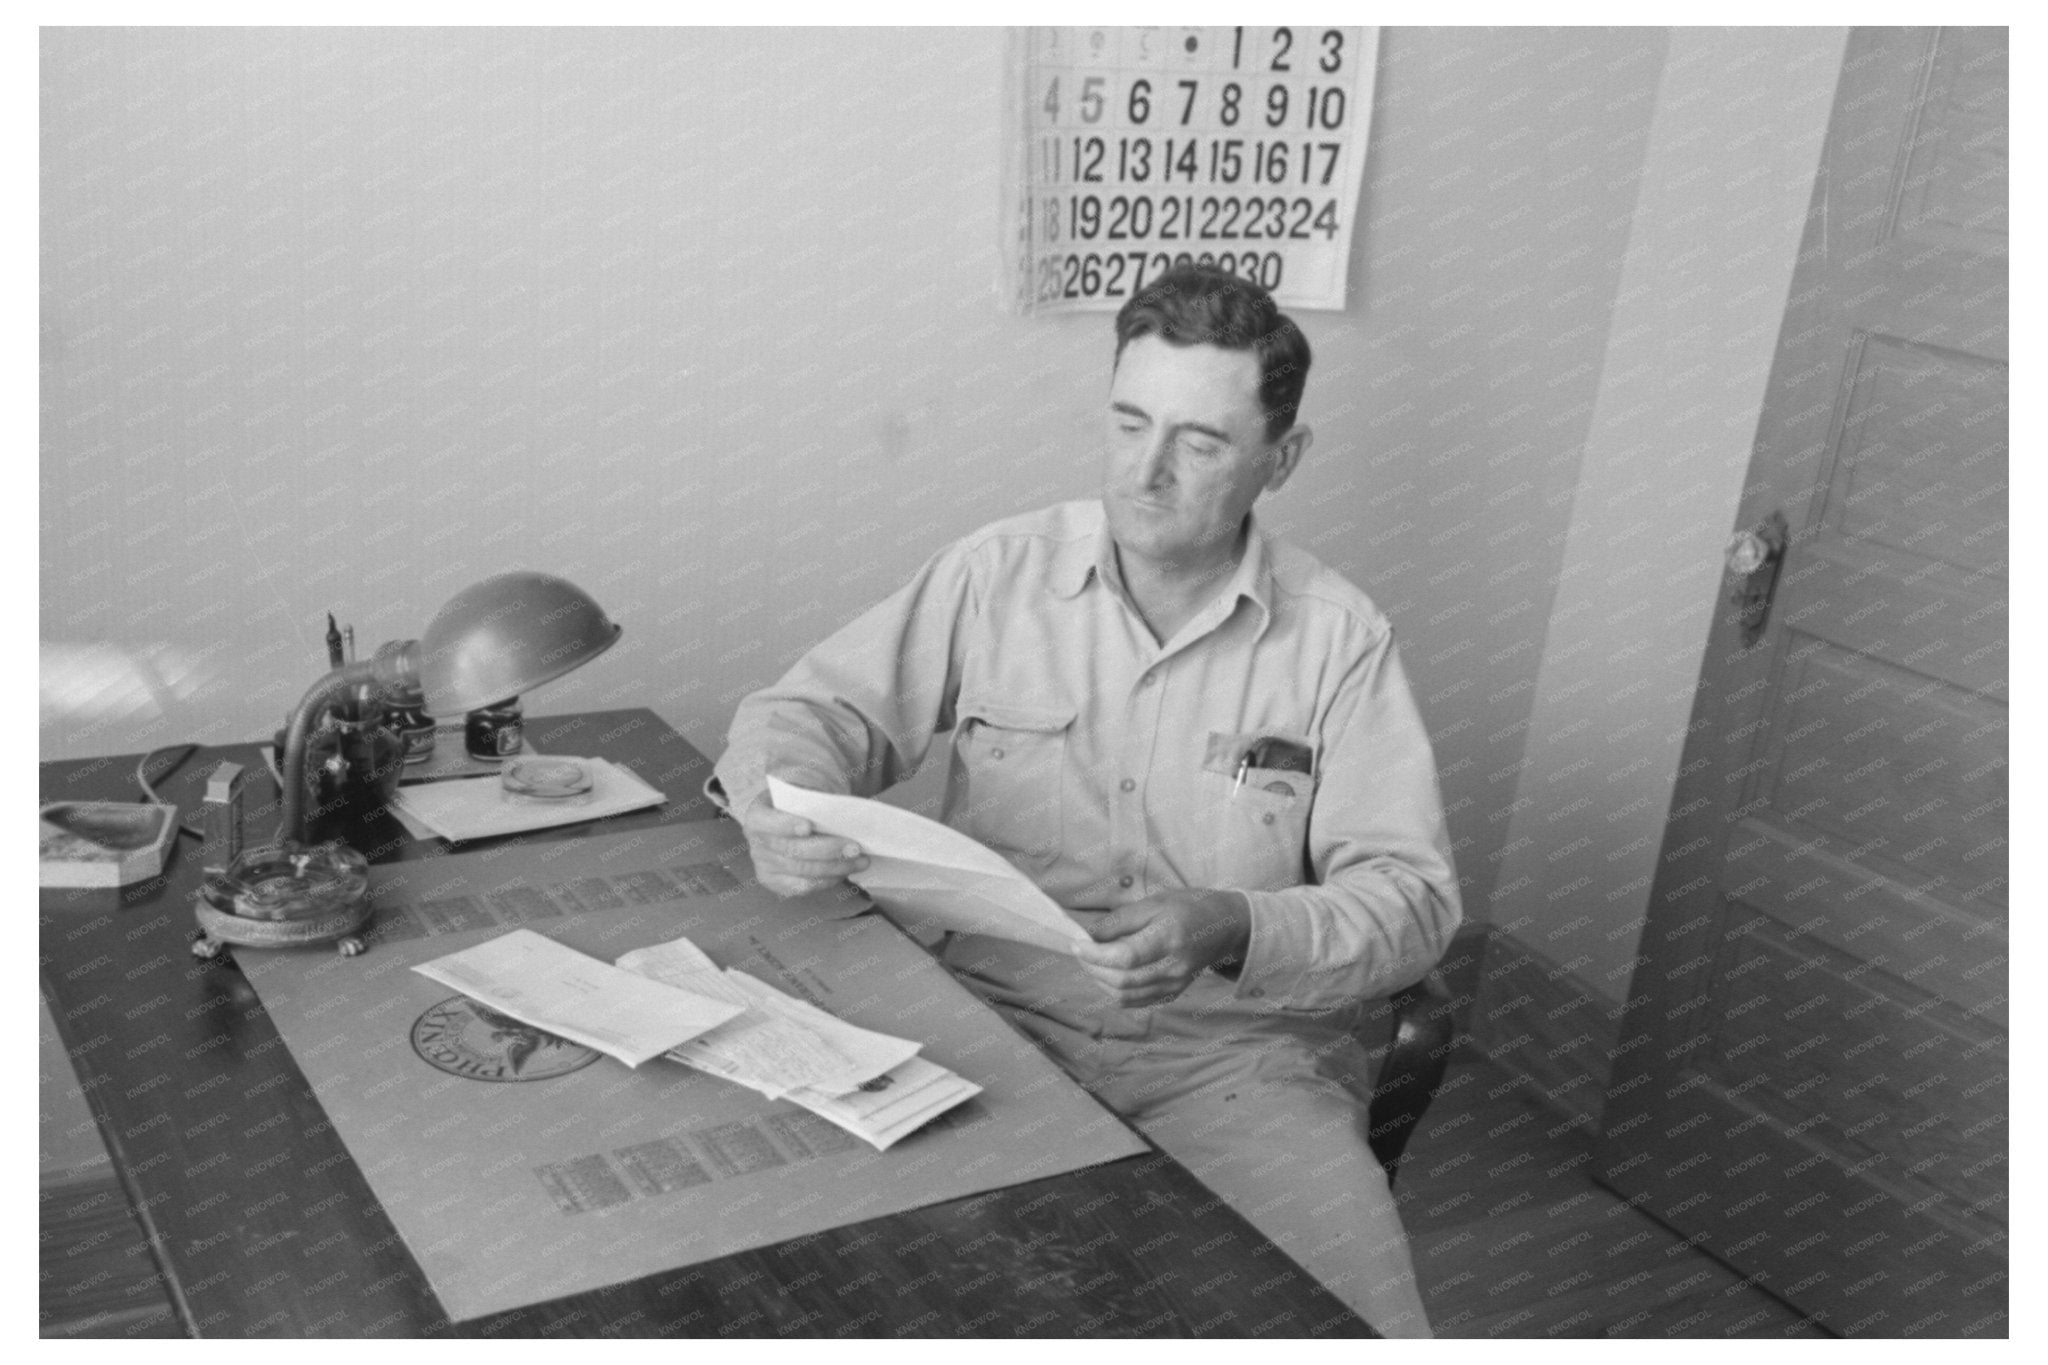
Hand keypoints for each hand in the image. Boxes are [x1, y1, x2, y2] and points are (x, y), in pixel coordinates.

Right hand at [737, 791, 866, 897]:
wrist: (791, 820)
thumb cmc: (800, 806)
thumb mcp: (802, 796)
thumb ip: (815, 804)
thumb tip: (842, 816)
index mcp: (757, 815)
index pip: (765, 821)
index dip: (785, 825)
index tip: (808, 826)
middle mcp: (756, 842)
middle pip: (792, 850)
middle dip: (828, 849)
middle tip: (855, 847)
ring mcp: (763, 865)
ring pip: (803, 870)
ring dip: (835, 867)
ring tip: (860, 860)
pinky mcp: (774, 882)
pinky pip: (803, 887)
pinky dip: (827, 880)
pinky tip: (845, 872)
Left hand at [1069, 888, 1250, 1007]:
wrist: (1222, 927)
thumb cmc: (1186, 907)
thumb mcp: (1153, 902)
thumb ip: (1120, 920)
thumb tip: (1089, 935)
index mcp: (1170, 937)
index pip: (1125, 956)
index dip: (1095, 954)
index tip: (1077, 943)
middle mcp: (1174, 966)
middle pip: (1122, 980)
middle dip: (1093, 968)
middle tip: (1079, 952)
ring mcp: (1174, 984)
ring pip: (1125, 996)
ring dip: (1100, 981)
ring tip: (1090, 963)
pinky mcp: (1172, 993)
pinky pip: (1136, 1001)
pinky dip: (1115, 991)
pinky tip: (1107, 975)